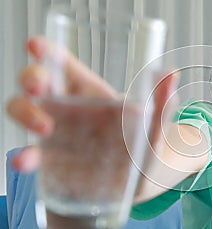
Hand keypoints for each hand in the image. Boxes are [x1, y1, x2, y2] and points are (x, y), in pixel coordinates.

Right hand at [7, 37, 175, 171]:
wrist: (134, 183)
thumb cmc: (141, 146)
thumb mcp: (153, 127)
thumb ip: (161, 104)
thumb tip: (171, 73)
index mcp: (90, 93)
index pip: (64, 65)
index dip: (47, 51)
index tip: (36, 45)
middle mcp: (67, 108)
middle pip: (37, 82)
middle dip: (32, 77)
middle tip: (40, 85)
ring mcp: (54, 133)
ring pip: (24, 111)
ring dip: (25, 114)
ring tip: (44, 129)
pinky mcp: (50, 161)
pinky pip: (30, 155)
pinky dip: (24, 157)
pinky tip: (26, 162)